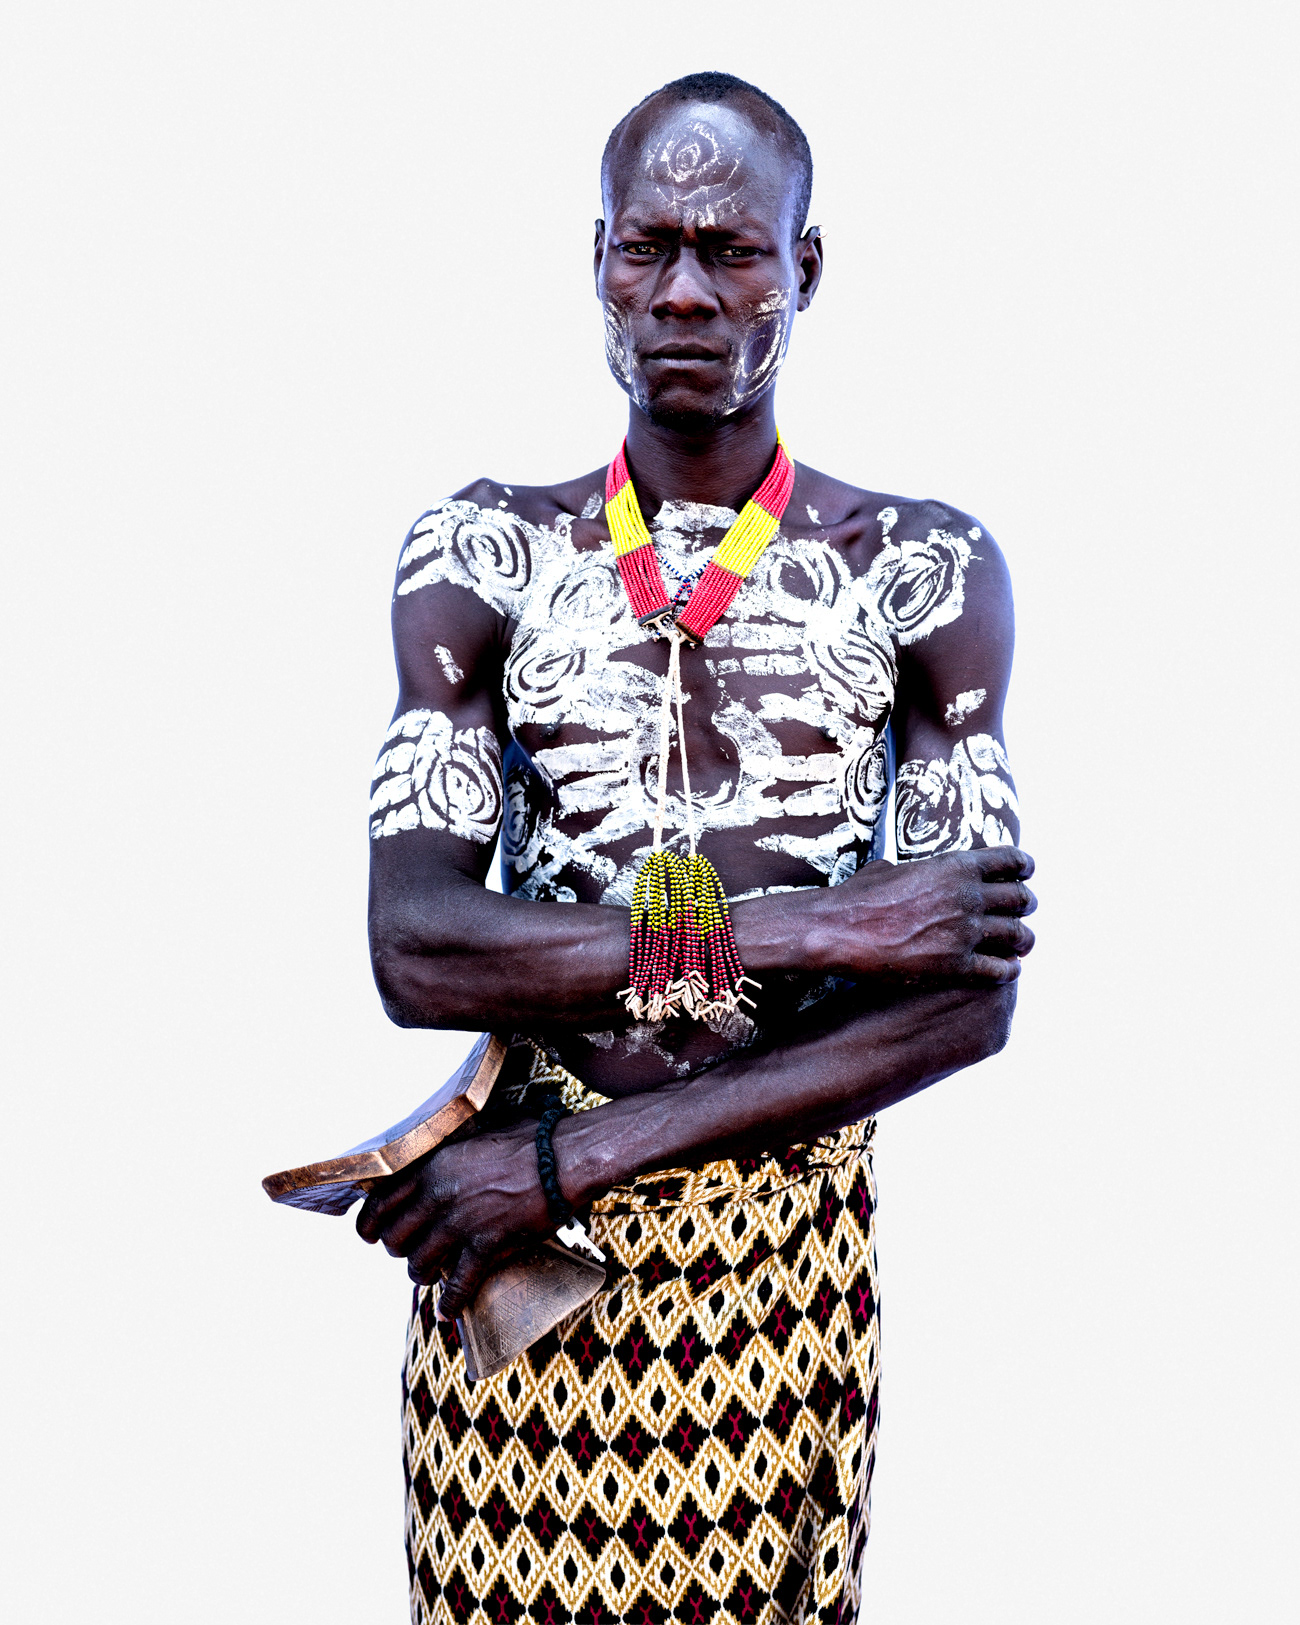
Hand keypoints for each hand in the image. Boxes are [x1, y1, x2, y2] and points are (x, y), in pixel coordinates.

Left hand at [355, 1122, 555, 1316]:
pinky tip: (448, 1311)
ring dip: (420, 1275)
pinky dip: (451, 1303)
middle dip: (398, 1250)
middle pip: (394, 1239)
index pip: (380, 1204)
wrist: (563, 1159)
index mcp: (432, 1167)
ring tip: (428, 1276)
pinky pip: (458, 1284)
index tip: (370, 1235)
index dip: (369, 1225)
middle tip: (409, 1252)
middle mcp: (437, 1196)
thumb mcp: (475, 1137)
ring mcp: (460, 1222)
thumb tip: (437, 1165)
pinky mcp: (486, 1245)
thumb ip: (448, 1156)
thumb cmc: (527, 1141)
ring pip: (418, 1264)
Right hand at [806, 846, 1036, 984]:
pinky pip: (1002, 970)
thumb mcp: (887, 869)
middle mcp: (968, 896)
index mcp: (955, 866)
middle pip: (1022, 899)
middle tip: (1021, 912)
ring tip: (1021, 945)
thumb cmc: (857, 898)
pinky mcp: (957, 966)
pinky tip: (1006, 970)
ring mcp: (966, 932)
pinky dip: (1009, 970)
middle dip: (1025, 905)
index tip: (1025, 874)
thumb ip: (909, 869)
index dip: (1024, 868)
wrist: (839, 930)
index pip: (1012, 860)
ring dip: (1023, 941)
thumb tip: (901, 868)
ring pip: (1020, 936)